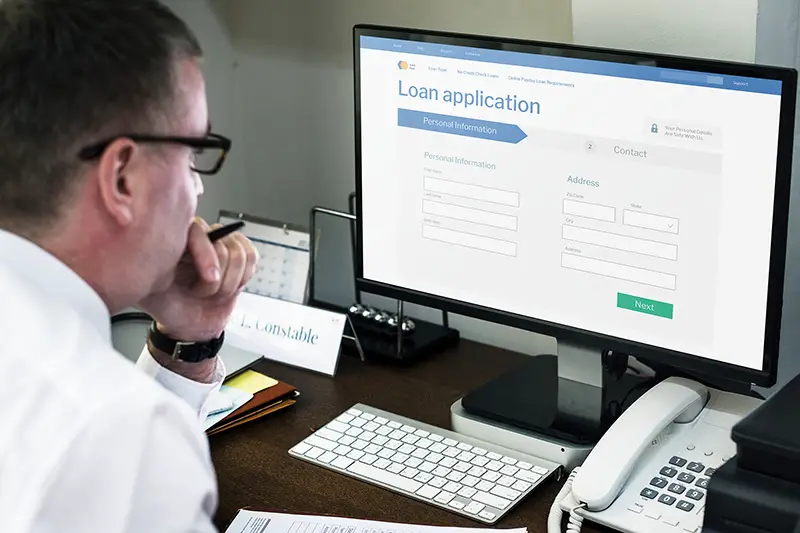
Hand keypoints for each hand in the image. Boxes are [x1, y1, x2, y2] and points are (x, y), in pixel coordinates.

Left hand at [139, 218, 258, 341]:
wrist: (190, 326)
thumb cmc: (168, 308)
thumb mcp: (148, 292)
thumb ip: (146, 272)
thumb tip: (145, 254)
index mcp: (174, 241)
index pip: (197, 229)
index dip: (207, 253)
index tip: (210, 278)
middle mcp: (198, 239)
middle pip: (225, 242)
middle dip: (220, 278)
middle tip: (204, 294)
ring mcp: (220, 246)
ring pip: (241, 253)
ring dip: (231, 282)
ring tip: (214, 293)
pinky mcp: (238, 256)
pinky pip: (252, 257)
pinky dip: (244, 277)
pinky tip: (230, 287)